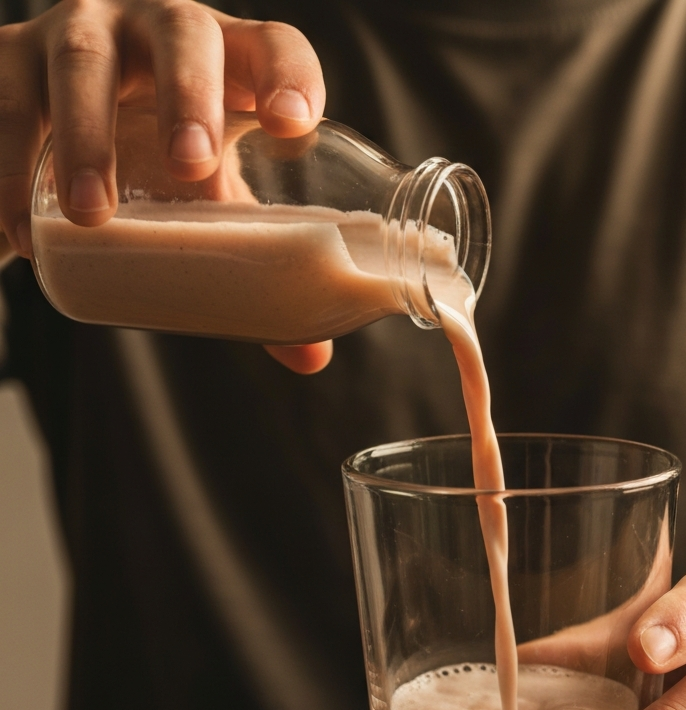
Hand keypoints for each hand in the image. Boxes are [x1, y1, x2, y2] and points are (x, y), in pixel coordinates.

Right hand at [0, 0, 331, 372]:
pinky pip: (4, 106)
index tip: (293, 129)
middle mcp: (157, 30)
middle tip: (191, 167)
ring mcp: (81, 35)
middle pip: (182, 33)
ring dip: (86, 136)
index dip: (289, 76)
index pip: (272, 45)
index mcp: (229, 63)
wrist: (63, 131)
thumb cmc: (165, 164)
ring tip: (93, 214)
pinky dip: (6, 169)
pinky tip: (18, 233)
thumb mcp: (214, 203)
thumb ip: (260, 269)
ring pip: (82, 62)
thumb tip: (310, 357)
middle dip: (189, 96)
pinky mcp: (10, 62)